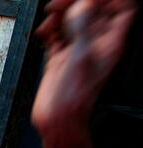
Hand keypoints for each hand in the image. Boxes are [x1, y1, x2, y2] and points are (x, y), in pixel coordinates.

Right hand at [32, 0, 136, 130]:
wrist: (57, 118)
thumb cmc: (74, 97)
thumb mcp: (81, 56)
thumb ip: (82, 27)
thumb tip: (82, 5)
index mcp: (111, 42)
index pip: (121, 8)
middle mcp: (96, 43)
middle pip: (93, 9)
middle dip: (78, 2)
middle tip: (63, 3)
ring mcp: (77, 48)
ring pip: (73, 19)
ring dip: (61, 13)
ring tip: (51, 15)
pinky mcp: (60, 56)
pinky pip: (56, 34)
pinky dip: (48, 29)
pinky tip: (44, 32)